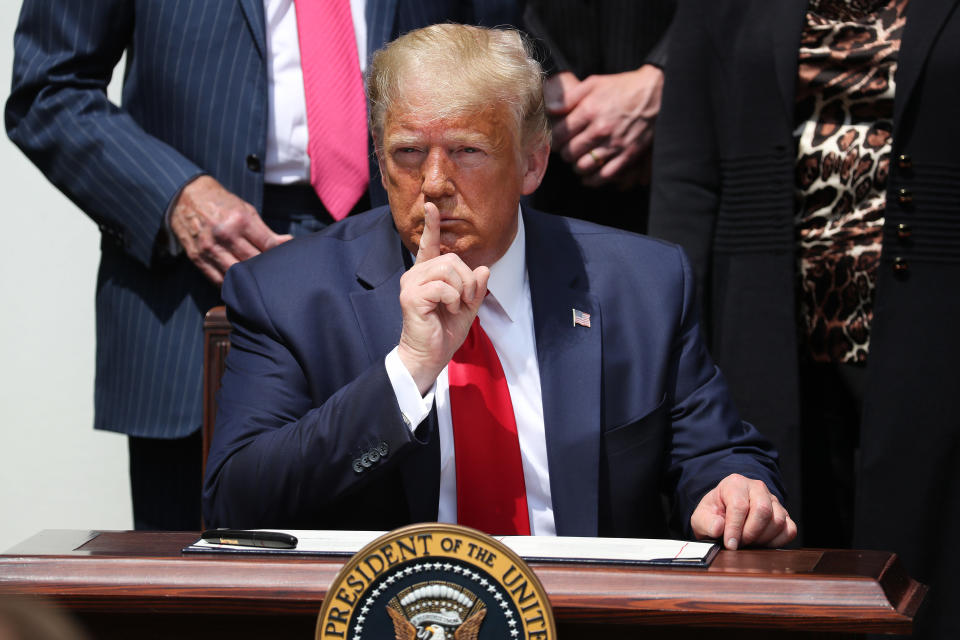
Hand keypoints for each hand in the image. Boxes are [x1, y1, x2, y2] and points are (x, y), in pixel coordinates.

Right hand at [170, 175, 292, 284]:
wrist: (185, 196)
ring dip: (250, 281)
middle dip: (267, 269)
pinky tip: (240, 285)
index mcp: (240, 220)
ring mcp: (209, 248)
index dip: (280, 254)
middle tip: (275, 274)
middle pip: (254, 262)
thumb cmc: (220, 203)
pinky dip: (230, 285)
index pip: (268, 245)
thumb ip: (266, 230)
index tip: (287, 259)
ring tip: (259, 283)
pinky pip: (217, 279)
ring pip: (237, 274)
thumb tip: (288, 243)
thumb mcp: (246, 210)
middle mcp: (225, 235)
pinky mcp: (197, 258)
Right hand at [396, 202, 489, 393]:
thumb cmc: (444, 332)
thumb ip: (476, 288)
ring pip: (448, 269)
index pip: (428, 244)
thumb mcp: (467, 307)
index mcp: (427, 275)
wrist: (430, 356)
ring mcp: (411, 284)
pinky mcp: (411, 296)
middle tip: (466, 300)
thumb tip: (485, 268)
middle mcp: (415, 275)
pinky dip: (454, 299)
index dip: (431, 224)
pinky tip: (449, 309)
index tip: (431, 206)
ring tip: (458, 305)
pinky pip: (443, 286)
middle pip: (451, 258)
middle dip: (468, 279)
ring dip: (462, 289)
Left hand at [545, 65, 663, 187]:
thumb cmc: (622, 87)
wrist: (656, 94)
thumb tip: (549, 109)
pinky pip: (604, 176)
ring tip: (578, 160)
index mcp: (590, 111)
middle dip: (565, 152)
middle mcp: (601, 130)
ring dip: (577, 166)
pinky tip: (589, 175)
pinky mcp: (628, 155)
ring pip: (583, 166)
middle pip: (569, 152)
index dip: (554, 139)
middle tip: (567, 149)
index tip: (557, 139)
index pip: (559, 134)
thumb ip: (569, 97)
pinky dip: (593, 179)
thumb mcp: (594, 83)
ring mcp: (615, 144)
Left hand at [690, 474, 796, 548]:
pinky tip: (761, 543)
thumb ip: (706, 522)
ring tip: (747, 542)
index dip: (735, 528)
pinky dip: (777, 541)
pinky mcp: (784, 514)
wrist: (724, 515)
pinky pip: (789, 530)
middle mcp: (757, 488)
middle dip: (750, 533)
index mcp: (734, 484)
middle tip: (739, 543)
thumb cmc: (714, 515)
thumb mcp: (701, 518)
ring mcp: (773, 500)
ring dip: (762, 539)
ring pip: (778, 521)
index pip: (739, 505)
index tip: (730, 544)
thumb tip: (719, 528)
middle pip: (763, 510)